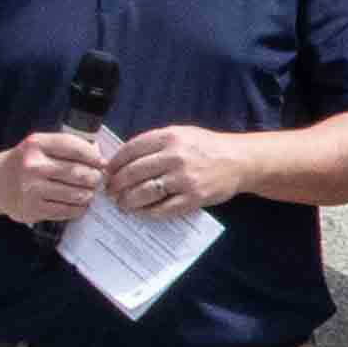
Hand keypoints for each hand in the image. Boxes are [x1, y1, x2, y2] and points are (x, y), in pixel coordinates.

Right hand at [0, 127, 107, 222]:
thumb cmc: (27, 162)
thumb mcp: (41, 145)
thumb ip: (67, 146)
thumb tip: (100, 157)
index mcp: (36, 145)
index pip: (75, 148)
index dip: (94, 157)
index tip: (102, 163)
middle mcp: (32, 166)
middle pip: (78, 173)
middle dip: (94, 178)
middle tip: (97, 180)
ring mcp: (31, 189)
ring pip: (76, 194)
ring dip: (88, 194)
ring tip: (88, 192)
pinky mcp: (32, 209)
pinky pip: (66, 210)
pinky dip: (78, 208)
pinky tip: (78, 204)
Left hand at [103, 126, 251, 217]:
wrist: (240, 160)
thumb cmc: (206, 147)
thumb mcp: (181, 134)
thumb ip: (153, 143)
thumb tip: (121, 160)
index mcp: (169, 137)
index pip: (130, 150)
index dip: (114, 163)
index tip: (107, 172)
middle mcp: (175, 156)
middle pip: (133, 173)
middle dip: (116, 185)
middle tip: (110, 192)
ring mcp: (185, 178)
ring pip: (144, 192)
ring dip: (127, 201)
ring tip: (122, 204)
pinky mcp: (194, 197)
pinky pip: (162, 208)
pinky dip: (147, 212)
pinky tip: (142, 211)